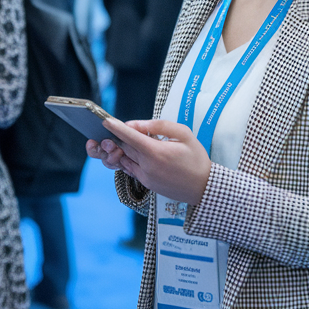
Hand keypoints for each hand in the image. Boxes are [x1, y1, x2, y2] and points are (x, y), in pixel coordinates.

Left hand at [87, 119, 211, 205]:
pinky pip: (131, 169)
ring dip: (121, 149)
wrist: (204, 187)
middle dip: (118, 136)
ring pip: (125, 159)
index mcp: (156, 152)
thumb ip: (158, 126)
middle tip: (115, 127)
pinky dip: (129, 159)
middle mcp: (147, 166)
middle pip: (124, 147)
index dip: (116, 127)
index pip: (130, 137)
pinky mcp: (146, 184)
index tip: (105, 120)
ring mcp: (145, 177)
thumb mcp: (183, 134)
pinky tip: (135, 153)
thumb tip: (135, 124)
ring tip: (124, 140)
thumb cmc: (196, 158)